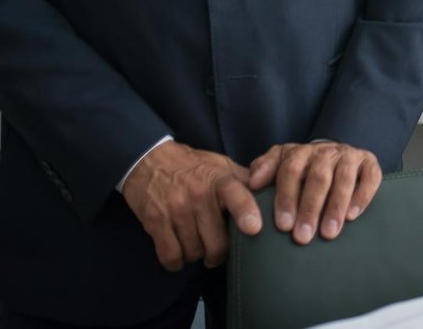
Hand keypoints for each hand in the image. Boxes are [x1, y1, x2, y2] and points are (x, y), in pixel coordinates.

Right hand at [122, 141, 261, 270]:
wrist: (149, 160)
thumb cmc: (193, 166)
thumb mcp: (221, 166)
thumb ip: (245, 181)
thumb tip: (273, 192)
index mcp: (219, 180)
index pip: (236, 195)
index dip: (246, 212)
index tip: (254, 229)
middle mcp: (198, 195)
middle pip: (216, 242)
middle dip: (218, 253)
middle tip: (216, 250)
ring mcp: (176, 209)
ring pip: (194, 252)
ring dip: (197, 255)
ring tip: (197, 245)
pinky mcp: (155, 222)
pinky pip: (171, 255)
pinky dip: (177, 261)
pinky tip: (179, 252)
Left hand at [247, 142, 382, 244]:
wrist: (335, 156)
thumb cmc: (304, 169)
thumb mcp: (281, 165)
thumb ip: (265, 169)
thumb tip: (252, 182)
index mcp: (302, 151)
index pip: (291, 169)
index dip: (287, 197)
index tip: (283, 225)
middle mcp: (327, 151)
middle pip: (318, 177)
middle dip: (310, 208)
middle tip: (302, 237)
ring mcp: (350, 155)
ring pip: (344, 178)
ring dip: (335, 207)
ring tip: (328, 233)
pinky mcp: (370, 162)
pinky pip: (370, 177)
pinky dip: (362, 196)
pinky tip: (352, 216)